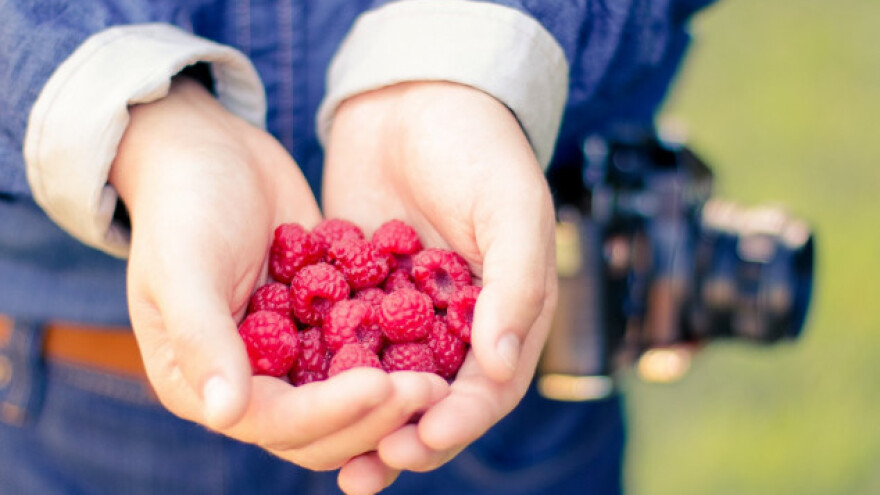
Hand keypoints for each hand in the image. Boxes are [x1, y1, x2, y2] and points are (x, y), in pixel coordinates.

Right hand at [109, 77, 447, 474]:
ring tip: (444, 379)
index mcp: (203, 385)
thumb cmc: (185, 205)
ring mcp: (291, 356)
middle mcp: (252, 383)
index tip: (382, 385)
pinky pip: (365, 351)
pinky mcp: (323, 326)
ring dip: (394, 396)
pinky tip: (444, 341)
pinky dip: (399, 353)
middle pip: (322, 428)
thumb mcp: (184, 266)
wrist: (213, 151)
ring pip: (350, 398)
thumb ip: (202, 337)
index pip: (276, 422)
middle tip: (432, 390)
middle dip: (376, 415)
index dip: (331, 413)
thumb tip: (228, 413)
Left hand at [323, 82, 557, 491]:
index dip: (459, 420)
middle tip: (368, 468)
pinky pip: (340, 342)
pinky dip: (323, 372)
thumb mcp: (512, 208)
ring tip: (332, 463)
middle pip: (432, 400)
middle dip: (403, 437)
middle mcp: (454, 324)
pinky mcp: (355, 294)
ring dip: (359, 424)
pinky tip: (292, 396)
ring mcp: (403, 312)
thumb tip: (500, 364)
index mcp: (504, 312)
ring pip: (383, 383)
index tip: (424, 439)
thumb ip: (516, 284)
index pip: (488, 385)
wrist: (415, 99)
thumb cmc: (479, 148)